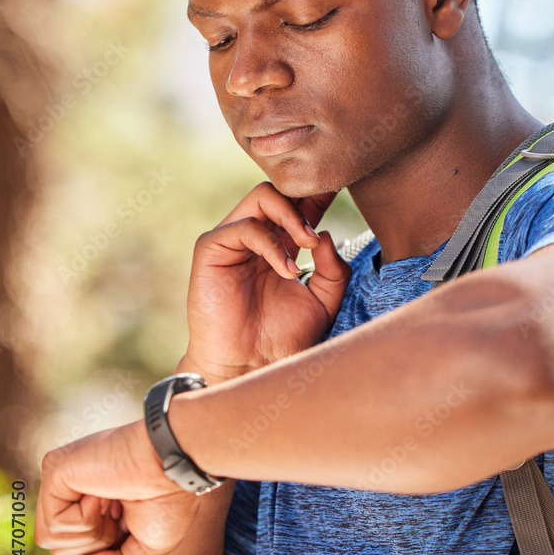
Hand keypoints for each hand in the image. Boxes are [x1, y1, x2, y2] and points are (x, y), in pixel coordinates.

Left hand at [35, 421, 200, 554]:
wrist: (176, 468)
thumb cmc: (171, 499)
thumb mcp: (150, 546)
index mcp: (93, 500)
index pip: (78, 545)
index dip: (108, 545)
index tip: (130, 516)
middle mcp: (73, 487)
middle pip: (60, 546)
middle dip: (98, 542)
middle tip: (122, 510)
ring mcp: (62, 478)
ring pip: (50, 539)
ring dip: (92, 532)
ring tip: (113, 502)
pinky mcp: (55, 470)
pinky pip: (53, 524)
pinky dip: (85, 519)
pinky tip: (103, 494)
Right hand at [181, 182, 350, 382]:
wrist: (251, 365)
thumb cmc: (284, 337)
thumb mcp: (324, 301)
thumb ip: (333, 269)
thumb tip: (326, 234)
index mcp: (283, 244)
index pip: (301, 205)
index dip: (320, 194)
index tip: (342, 189)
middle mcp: (258, 237)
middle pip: (281, 191)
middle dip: (307, 200)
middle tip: (321, 231)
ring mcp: (233, 240)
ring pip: (263, 196)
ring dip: (292, 217)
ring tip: (308, 245)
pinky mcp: (211, 249)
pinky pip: (244, 227)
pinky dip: (271, 245)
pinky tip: (286, 271)